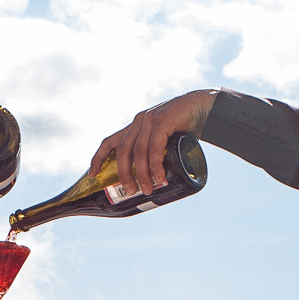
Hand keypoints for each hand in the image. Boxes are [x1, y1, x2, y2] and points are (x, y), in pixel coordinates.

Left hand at [90, 90, 216, 198]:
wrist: (206, 108)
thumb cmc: (185, 128)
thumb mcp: (165, 140)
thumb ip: (156, 153)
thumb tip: (152, 180)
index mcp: (135, 127)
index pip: (110, 141)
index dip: (98, 158)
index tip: (93, 175)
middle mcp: (139, 121)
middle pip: (122, 151)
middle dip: (123, 174)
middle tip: (130, 191)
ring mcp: (150, 120)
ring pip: (138, 152)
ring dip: (142, 173)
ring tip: (148, 189)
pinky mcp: (163, 120)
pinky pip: (154, 146)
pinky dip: (155, 163)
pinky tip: (159, 176)